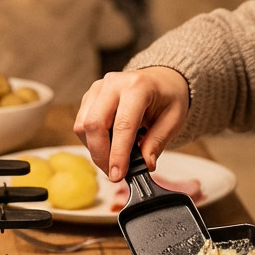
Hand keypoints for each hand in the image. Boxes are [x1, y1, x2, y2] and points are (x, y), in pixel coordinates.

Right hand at [72, 67, 189, 180]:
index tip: (118, 175)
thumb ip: (157, 142)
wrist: (161, 79)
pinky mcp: (89, 96)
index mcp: (138, 87)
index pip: (122, 125)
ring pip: (82, 126)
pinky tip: (108, 146)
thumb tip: (145, 164)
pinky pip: (81, 124)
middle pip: (94, 124)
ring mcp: (98, 88)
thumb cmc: (167, 97)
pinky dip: (91, 141)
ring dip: (95, 150)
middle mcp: (113, 84)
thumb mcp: (173, 120)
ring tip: (113, 160)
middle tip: (113, 173)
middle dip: (101, 155)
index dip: (118, 154)